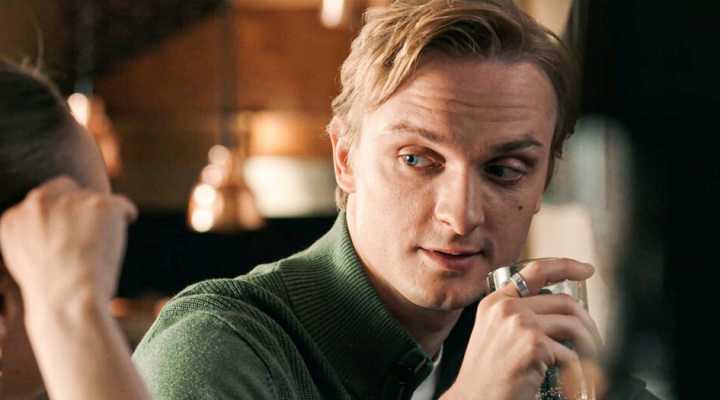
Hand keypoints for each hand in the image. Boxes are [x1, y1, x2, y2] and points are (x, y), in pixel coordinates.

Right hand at [0, 176, 136, 308]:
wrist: (68, 301)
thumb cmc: (52, 295)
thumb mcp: (27, 262)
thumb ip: (36, 237)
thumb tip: (61, 229)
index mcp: (13, 218)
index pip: (41, 198)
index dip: (61, 212)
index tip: (73, 226)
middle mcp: (38, 202)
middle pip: (69, 188)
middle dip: (81, 205)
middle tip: (94, 230)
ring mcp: (69, 201)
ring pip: (96, 201)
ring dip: (103, 221)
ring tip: (99, 251)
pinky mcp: (100, 204)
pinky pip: (123, 207)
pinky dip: (126, 218)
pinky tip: (117, 241)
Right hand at [441, 258, 602, 399]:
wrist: (474, 398)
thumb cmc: (486, 373)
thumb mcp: (493, 332)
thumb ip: (516, 315)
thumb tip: (558, 311)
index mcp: (496, 301)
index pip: (535, 270)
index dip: (565, 266)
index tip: (586, 269)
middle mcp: (507, 308)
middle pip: (564, 301)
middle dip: (587, 321)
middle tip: (594, 339)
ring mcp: (520, 324)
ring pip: (573, 324)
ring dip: (589, 343)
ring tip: (591, 358)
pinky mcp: (533, 346)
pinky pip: (570, 353)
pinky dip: (577, 370)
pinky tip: (572, 379)